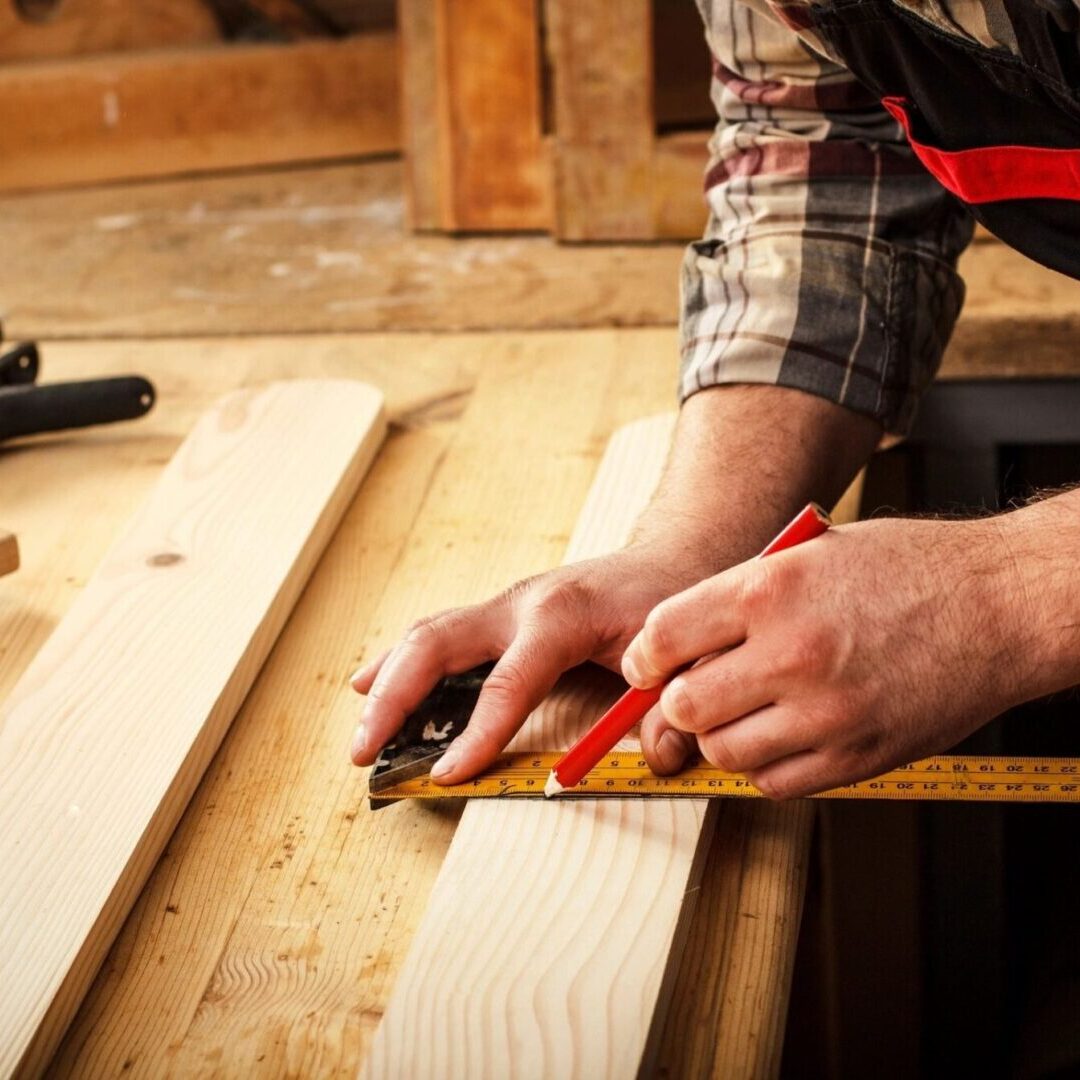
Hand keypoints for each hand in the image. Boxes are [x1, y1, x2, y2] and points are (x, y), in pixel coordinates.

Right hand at [349, 541, 718, 782]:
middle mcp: (520, 604)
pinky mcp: (501, 615)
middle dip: (393, 699)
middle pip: (436, 644)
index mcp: (560, 616)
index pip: (506, 682)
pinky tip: (370, 685)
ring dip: (386, 683)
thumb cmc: (669, 604)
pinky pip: (439, 636)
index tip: (446, 776)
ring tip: (361, 734)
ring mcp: (505, 606)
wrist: (669, 558)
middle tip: (364, 753)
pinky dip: (402, 662)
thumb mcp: (678, 656)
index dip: (475, 734)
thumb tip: (659, 758)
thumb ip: (668, 710)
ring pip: (427, 636)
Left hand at [622, 516, 1033, 798]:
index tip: (646, 664)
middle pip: (684, 705)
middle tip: (692, 691)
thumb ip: (739, 596)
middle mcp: (792, 653)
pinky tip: (784, 732)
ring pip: (723, 751)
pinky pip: (774, 782)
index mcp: (771, 589)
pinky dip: (765, 764)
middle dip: (676, 701)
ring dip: (721, 735)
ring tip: (746, 709)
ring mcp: (826, 713)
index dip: (643, 655)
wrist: (999, 604)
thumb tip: (675, 642)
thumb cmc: (906, 569)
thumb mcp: (809, 552)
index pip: (663, 636)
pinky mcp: (857, 758)